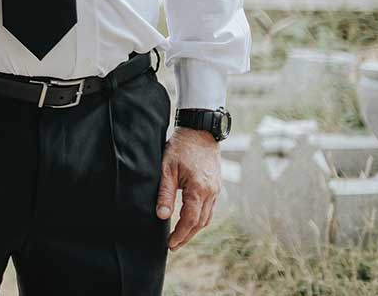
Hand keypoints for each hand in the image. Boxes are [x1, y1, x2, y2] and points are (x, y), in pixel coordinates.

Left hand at [157, 128, 221, 250]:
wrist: (200, 132)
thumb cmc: (181, 147)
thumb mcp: (167, 168)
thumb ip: (164, 193)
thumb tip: (161, 216)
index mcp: (199, 188)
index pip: (190, 219)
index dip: (181, 234)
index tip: (170, 244)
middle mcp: (211, 192)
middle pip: (201, 222)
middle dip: (187, 236)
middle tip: (173, 245)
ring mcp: (216, 190)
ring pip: (207, 217)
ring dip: (194, 229)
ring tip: (180, 236)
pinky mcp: (216, 186)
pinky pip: (209, 208)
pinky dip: (200, 218)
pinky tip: (190, 220)